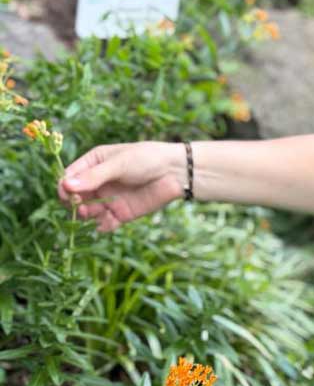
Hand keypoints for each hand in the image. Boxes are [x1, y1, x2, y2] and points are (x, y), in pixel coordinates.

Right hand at [57, 141, 183, 231]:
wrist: (175, 172)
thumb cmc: (146, 158)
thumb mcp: (119, 164)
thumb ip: (94, 176)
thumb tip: (66, 185)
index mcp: (93, 163)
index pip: (70, 177)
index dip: (65, 187)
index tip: (67, 194)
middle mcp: (98, 182)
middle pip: (75, 197)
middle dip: (73, 203)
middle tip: (79, 205)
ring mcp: (109, 199)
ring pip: (88, 212)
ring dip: (85, 216)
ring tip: (90, 213)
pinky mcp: (121, 213)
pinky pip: (105, 224)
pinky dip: (102, 226)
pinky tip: (106, 223)